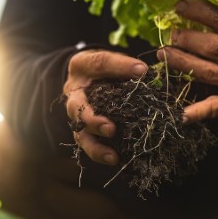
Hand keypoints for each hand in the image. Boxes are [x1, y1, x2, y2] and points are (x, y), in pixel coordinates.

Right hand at [64, 49, 147, 164]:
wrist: (87, 77)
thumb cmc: (104, 68)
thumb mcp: (112, 59)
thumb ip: (124, 64)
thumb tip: (143, 72)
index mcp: (82, 66)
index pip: (99, 64)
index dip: (120, 66)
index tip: (142, 71)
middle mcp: (74, 92)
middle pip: (77, 108)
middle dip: (93, 120)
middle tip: (110, 129)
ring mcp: (76, 114)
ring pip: (80, 133)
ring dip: (95, 146)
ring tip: (112, 156)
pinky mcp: (82, 129)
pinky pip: (87, 144)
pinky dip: (100, 153)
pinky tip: (116, 159)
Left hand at [157, 0, 217, 123]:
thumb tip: (201, 10)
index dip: (201, 12)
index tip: (180, 6)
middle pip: (215, 47)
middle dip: (188, 39)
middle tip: (172, 34)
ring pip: (208, 73)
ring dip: (182, 63)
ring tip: (165, 54)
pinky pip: (213, 108)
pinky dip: (195, 111)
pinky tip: (178, 113)